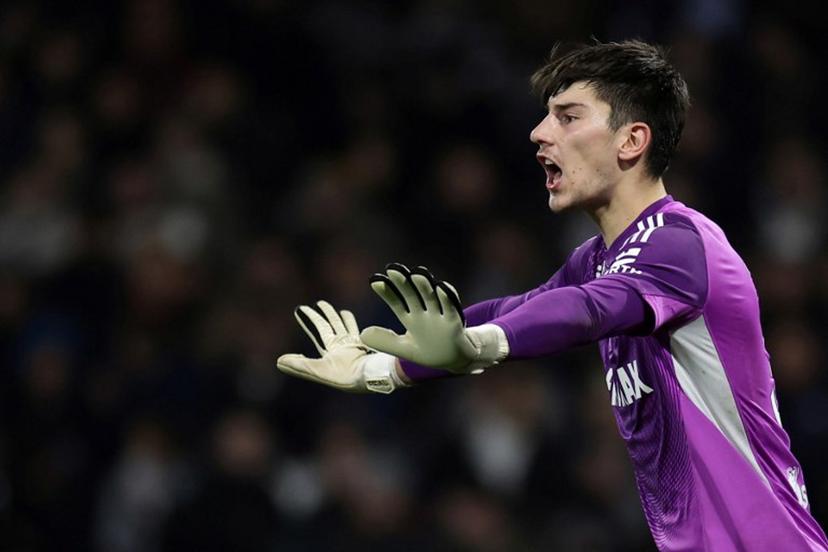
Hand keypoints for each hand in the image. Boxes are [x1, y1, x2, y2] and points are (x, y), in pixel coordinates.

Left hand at [276, 300, 402, 393]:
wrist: (369, 376)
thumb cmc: (342, 376)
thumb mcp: (316, 371)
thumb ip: (298, 365)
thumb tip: (278, 361)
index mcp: (329, 353)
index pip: (317, 333)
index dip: (309, 322)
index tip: (300, 311)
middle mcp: (340, 348)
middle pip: (327, 327)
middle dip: (318, 317)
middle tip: (311, 305)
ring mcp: (352, 344)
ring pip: (341, 325)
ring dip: (334, 316)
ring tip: (327, 307)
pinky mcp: (363, 342)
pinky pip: (355, 329)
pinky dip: (350, 322)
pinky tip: (346, 314)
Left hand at [360, 264, 508, 373]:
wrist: (455, 360)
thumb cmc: (429, 351)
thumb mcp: (404, 349)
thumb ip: (385, 341)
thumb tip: (362, 334)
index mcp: (411, 318)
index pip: (396, 302)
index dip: (386, 292)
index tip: (374, 280)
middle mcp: (424, 313)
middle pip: (412, 295)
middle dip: (403, 282)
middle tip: (393, 268)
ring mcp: (439, 316)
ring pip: (431, 298)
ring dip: (424, 286)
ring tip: (416, 274)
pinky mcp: (454, 322)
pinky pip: (450, 308)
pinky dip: (446, 298)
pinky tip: (441, 287)